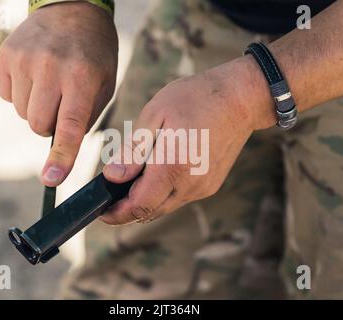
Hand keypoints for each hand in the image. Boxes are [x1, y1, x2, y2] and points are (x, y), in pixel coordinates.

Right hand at [0, 2, 117, 185]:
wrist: (73, 10)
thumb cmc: (95, 54)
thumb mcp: (104, 84)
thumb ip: (85, 117)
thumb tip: (62, 147)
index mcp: (82, 78)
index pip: (69, 126)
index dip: (62, 156)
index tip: (52, 179)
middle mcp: (50, 69)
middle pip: (39, 126)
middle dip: (50, 126)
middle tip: (62, 105)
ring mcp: (24, 60)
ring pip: (22, 113)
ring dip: (36, 109)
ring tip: (50, 84)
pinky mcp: (6, 56)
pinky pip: (6, 96)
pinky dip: (20, 93)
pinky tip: (35, 75)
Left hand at [101, 58, 258, 224]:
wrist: (241, 98)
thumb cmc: (196, 98)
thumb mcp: (155, 115)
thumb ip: (133, 150)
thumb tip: (112, 176)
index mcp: (174, 166)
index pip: (139, 206)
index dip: (116, 213)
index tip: (101, 211)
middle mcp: (191, 184)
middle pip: (151, 212)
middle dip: (127, 210)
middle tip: (110, 197)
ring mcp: (203, 187)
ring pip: (165, 206)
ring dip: (145, 201)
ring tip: (130, 183)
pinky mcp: (211, 184)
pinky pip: (179, 198)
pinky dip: (162, 193)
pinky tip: (156, 175)